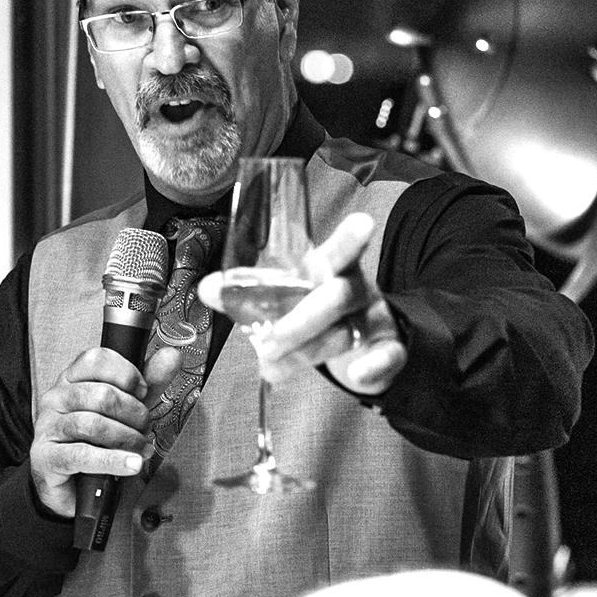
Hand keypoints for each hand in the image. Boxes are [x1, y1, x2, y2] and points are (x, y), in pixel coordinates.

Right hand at [30, 345, 180, 517]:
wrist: (71, 484)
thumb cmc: (96, 441)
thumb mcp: (126, 408)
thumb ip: (148, 383)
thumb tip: (171, 356)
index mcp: (72, 379)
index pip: (96, 359)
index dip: (126, 374)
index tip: (142, 392)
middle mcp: (56, 398)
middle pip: (100, 394)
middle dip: (134, 414)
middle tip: (145, 428)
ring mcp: (48, 427)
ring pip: (93, 424)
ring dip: (127, 438)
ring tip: (140, 448)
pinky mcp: (46, 457)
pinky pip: (82, 455)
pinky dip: (113, 460)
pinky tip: (131, 464)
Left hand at [197, 211, 406, 396]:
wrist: (356, 345)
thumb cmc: (312, 311)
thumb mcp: (281, 299)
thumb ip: (247, 293)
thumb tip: (207, 288)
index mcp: (330, 268)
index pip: (340, 250)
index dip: (350, 238)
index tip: (361, 222)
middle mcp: (355, 288)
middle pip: (336, 295)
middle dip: (298, 322)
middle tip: (265, 344)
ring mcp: (374, 318)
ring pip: (347, 330)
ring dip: (309, 351)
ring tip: (272, 368)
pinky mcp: (389, 348)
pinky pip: (388, 355)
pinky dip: (373, 365)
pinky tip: (356, 374)